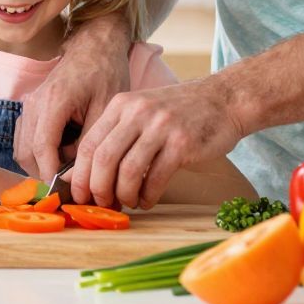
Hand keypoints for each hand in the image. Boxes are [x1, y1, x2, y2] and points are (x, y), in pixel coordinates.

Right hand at [13, 13, 131, 180]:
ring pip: (22, 148)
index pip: (42, 148)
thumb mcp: (107, 110)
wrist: (95, 47)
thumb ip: (91, 142)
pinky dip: (38, 153)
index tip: (66, 193)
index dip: (51, 175)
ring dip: (40, 165)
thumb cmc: (105, 74)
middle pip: (26, 152)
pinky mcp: (31, 108)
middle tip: (71, 188)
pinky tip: (61, 157)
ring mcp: (29, 104)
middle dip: (45, 174)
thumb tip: (81, 176)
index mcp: (54, 101)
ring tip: (69, 173)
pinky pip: (25, 139)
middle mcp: (35, 103)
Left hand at [68, 79, 245, 210]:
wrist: (223, 100)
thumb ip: (117, 135)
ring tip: (128, 202)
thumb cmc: (179, 113)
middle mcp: (137, 112)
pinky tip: (147, 200)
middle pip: (103, 158)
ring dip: (124, 195)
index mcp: (121, 105)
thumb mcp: (142, 111)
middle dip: (98, 189)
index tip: (80, 195)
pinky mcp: (182, 143)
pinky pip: (156, 178)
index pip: (88, 144)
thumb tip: (89, 174)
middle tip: (103, 204)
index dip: (80, 176)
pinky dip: (148, 195)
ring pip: (128, 171)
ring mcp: (160, 127)